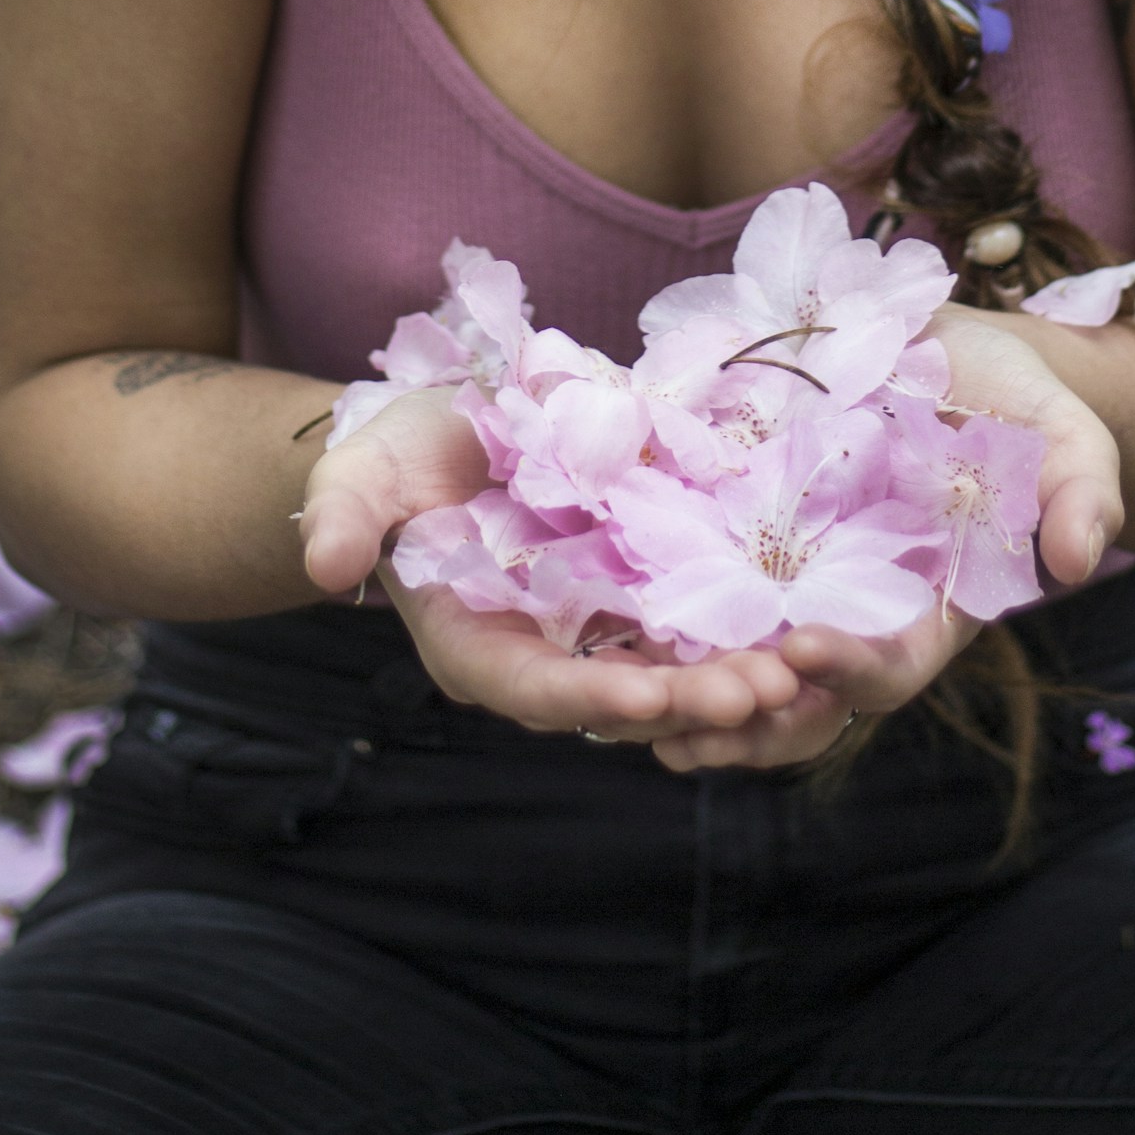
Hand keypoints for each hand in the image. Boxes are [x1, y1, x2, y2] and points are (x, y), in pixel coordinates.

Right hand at [300, 387, 801, 746]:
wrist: (444, 433)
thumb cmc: (395, 459)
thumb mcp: (359, 476)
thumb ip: (342, 516)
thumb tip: (324, 565)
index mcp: (477, 647)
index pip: (533, 689)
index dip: (588, 699)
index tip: (646, 700)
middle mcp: (547, 656)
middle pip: (621, 697)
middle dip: (691, 702)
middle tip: (764, 692)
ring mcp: (600, 630)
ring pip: (674, 673)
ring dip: (737, 678)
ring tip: (806, 673)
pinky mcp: (642, 592)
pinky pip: (698, 626)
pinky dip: (748, 633)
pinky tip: (810, 629)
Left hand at [651, 310, 1125, 774]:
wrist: (951, 350)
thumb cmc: (1019, 402)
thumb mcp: (1065, 435)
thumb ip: (1081, 491)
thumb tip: (1075, 558)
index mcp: (932, 611)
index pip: (890, 667)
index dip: (849, 670)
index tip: (803, 648)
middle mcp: (854, 613)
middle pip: (799, 699)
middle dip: (747, 717)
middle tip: (687, 713)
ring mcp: (793, 581)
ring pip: (736, 668)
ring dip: (687, 697)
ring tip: (629, 711)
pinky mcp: (741, 535)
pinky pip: (693, 596)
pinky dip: (653, 626)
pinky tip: (598, 633)